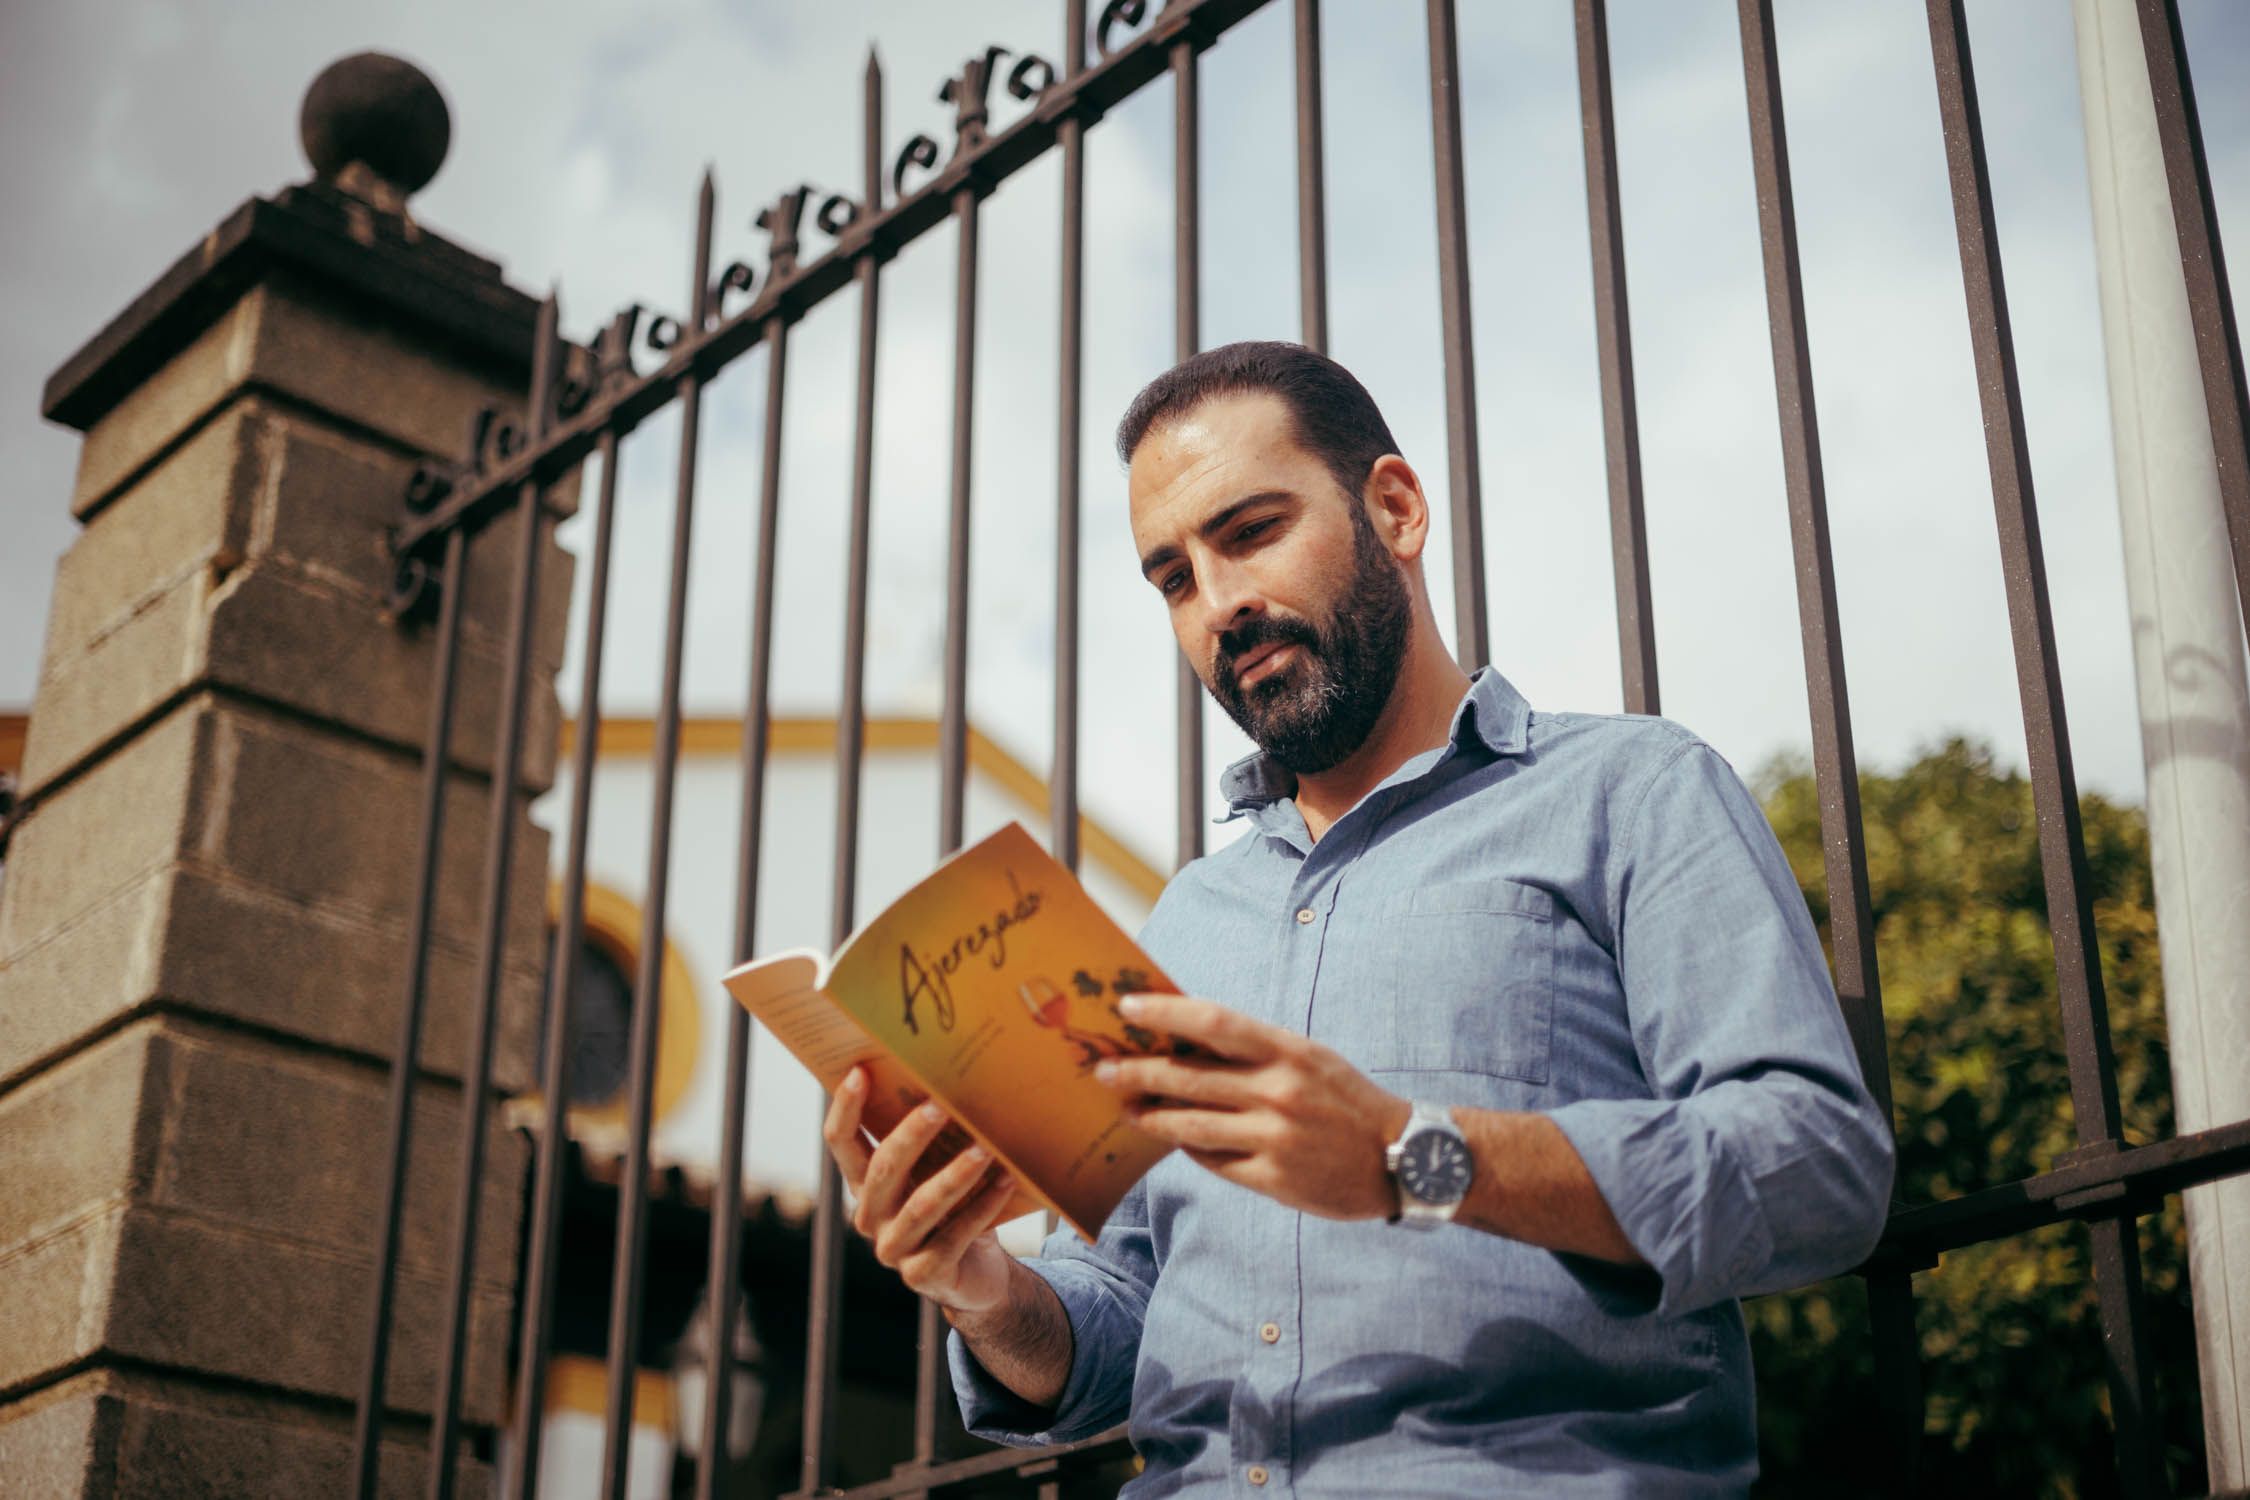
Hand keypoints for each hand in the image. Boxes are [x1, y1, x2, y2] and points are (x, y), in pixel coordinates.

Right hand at [821, 1067, 1021, 1312]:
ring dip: (955, 1174)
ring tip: (984, 1148)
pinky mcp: (923, 1275)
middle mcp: (871, 1217)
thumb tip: (952, 1078)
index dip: (845, 1108)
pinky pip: (954, 1236)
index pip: (842, 1143)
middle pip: (883, 1168)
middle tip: (941, 1105)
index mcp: (865, 1184)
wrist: (975, 1273)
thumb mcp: (936, 1171)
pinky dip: (982, 1207)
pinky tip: (1006, 1181)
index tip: (860, 1071)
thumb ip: (932, 1139)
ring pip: (921, 1205)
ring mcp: (894, 1249)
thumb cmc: (955, 1207)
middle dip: (911, 1134)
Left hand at [1096, 994, 1410, 1220]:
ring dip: (1151, 1115)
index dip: (1164, 1013)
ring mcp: (1273, 1138)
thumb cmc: (1346, 1099)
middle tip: (1103, 1069)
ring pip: (1191, 1124)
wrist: (1401, 1158)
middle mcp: (1278, 1092)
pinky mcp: (1272, 1178)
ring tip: (1126, 1107)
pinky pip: (1213, 1160)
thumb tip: (1188, 1036)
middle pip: (1188, 1077)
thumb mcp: (1308, 1058)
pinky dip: (1189, 1147)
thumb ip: (1255, 1049)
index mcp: (1288, 1051)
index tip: (1127, 1008)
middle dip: (1138, 1071)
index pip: (1212, 1022)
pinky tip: (1173, 1138)